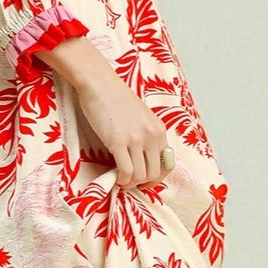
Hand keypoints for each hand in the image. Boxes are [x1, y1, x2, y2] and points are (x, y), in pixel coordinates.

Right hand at [46, 45, 171, 188]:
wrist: (100, 84)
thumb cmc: (116, 98)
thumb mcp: (140, 117)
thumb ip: (146, 135)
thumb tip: (144, 158)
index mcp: (159, 129)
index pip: (167, 164)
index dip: (156, 178)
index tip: (144, 180)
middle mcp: (152, 135)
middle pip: (155, 173)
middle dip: (143, 183)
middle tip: (130, 181)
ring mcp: (136, 139)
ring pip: (141, 175)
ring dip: (130, 183)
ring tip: (121, 179)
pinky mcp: (118, 141)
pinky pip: (126, 172)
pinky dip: (121, 180)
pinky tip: (115, 177)